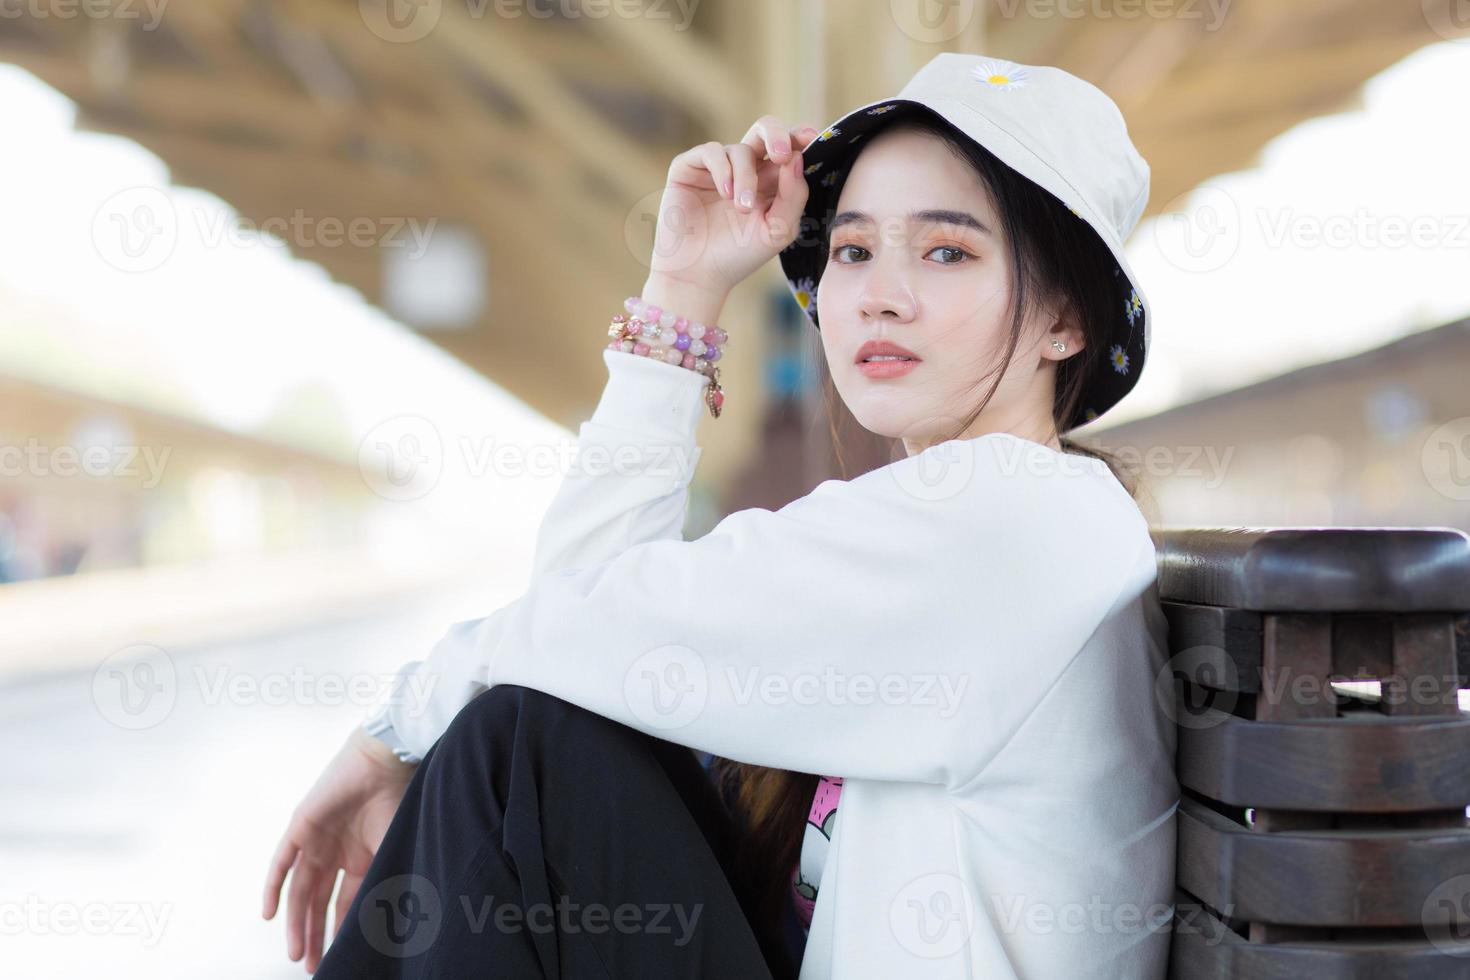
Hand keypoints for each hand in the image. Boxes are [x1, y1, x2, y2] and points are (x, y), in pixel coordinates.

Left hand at [262, 726, 416, 971]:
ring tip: (296, 952)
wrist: (386, 761)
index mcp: (361, 859)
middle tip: (310, 965)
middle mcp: (335, 854)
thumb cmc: (401, 799)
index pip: (344, 903)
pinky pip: (281, 863)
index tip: (338, 957)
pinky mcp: (300, 828)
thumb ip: (390, 882)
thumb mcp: (396, 849)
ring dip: (296, 922)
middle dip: (314, 935)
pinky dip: (273, 887)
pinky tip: (269, 914)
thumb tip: (397, 922)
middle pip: (318, 903)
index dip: (340, 931)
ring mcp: (315, 841)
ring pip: (299, 890)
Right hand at [647, 115, 821, 300]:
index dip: (800, 137)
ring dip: (746, 177)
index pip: (790, 148)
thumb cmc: (740, 255)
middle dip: (777, 135)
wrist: (698, 274)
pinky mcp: (690, 168)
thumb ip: (794, 195)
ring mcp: (717, 167)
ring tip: (742, 208)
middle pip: (765, 130)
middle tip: (781, 154)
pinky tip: (725, 193)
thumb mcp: (778, 230)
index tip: (812, 138)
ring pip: (741, 149)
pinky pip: (712, 152)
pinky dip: (722, 169)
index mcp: (771, 182)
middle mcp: (746, 169)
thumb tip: (796, 158)